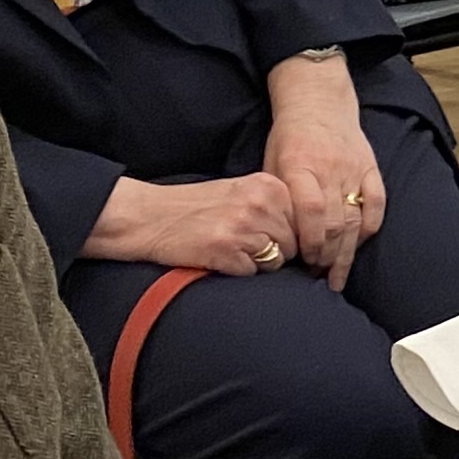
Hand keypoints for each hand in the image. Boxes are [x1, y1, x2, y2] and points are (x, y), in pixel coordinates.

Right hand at [82, 174, 298, 277]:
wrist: (151, 217)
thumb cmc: (197, 207)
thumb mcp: (242, 192)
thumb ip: (273, 206)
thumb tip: (308, 235)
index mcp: (269, 185)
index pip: (304, 221)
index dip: (292, 236)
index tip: (274, 240)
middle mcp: (261, 203)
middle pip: (294, 243)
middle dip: (276, 251)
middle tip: (247, 247)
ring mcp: (245, 227)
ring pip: (276, 260)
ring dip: (258, 263)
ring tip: (232, 250)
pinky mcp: (227, 251)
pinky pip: (252, 273)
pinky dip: (239, 271)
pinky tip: (220, 258)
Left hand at [264, 75, 385, 290]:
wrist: (319, 102)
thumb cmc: (288, 137)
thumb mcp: (271, 163)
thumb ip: (278, 199)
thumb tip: (277, 241)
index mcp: (300, 166)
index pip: (311, 212)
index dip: (310, 242)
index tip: (303, 263)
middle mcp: (330, 170)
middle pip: (335, 223)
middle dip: (327, 257)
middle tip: (318, 278)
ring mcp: (354, 169)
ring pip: (356, 220)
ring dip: (346, 252)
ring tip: (337, 276)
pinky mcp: (371, 168)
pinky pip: (377, 204)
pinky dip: (368, 229)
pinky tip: (358, 245)